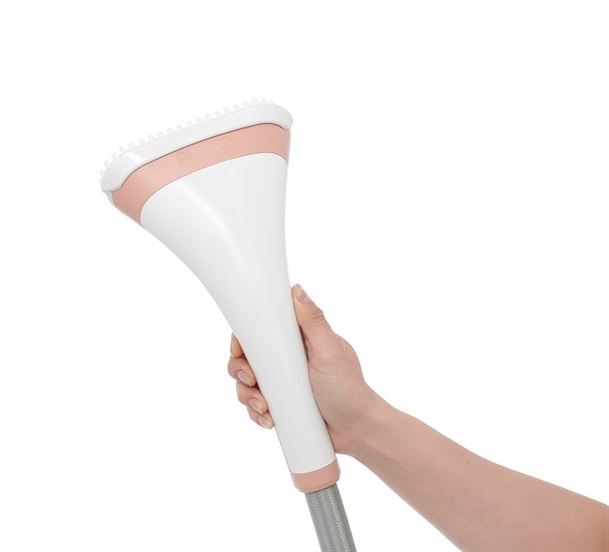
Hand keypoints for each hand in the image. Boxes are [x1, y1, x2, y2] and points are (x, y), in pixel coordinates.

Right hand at [227, 284, 374, 453]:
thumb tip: (296, 290)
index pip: (263, 327)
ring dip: (247, 395)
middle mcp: (287, 358)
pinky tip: (268, 419)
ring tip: (263, 407)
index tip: (240, 348)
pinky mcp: (281, 403)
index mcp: (299, 339)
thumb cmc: (349, 389)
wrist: (356, 429)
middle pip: (247, 355)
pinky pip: (255, 405)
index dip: (244, 336)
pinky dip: (255, 412)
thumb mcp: (330, 351)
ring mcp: (283, 381)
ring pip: (247, 382)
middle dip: (240, 369)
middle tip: (251, 380)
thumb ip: (314, 321)